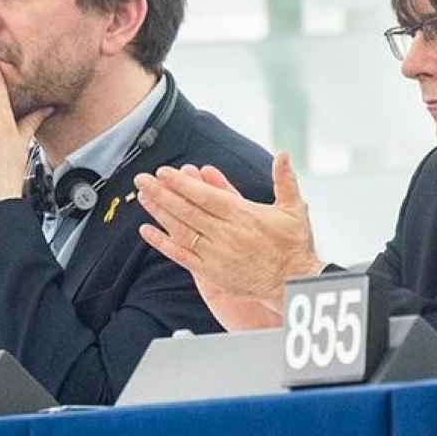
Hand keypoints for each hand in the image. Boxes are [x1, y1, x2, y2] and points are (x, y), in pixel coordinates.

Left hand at [135, 152, 323, 309]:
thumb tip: (284, 153)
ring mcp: (215, 253)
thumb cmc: (294, 244)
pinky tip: (147, 230)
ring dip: (159, 212)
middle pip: (187, 209)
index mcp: (242, 214)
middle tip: (142, 179)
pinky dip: (163, 243)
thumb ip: (285, 179)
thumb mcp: (294, 208)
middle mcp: (225, 233)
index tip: (164, 172)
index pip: (204, 195)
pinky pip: (181, 255)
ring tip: (142, 197)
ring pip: (181, 230)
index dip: (182, 183)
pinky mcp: (211, 272)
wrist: (293, 282)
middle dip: (162, 192)